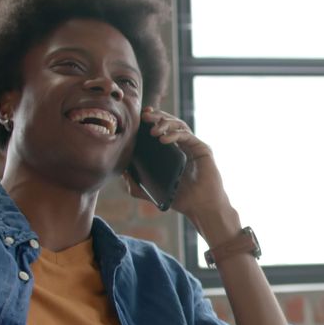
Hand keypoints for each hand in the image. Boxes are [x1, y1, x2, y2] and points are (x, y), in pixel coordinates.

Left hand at [123, 107, 240, 244]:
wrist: (201, 208)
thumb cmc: (181, 199)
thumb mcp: (151, 191)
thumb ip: (135, 183)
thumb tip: (121, 171)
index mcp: (173, 150)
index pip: (162, 129)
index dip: (152, 119)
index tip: (140, 117)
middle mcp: (184, 145)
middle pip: (170, 122)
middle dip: (157, 116)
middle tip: (145, 116)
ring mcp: (194, 146)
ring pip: (179, 125)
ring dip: (165, 123)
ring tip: (153, 130)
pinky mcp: (202, 149)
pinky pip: (187, 136)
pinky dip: (174, 134)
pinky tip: (163, 139)